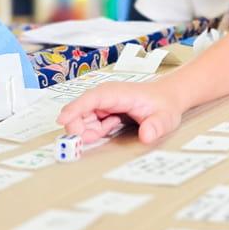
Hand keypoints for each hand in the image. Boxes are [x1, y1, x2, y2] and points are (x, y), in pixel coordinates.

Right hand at [57, 80, 181, 144]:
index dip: (75, 109)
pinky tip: (114, 126)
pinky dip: (96, 131)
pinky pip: (88, 124)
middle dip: (82, 130)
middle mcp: (106, 95)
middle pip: (79, 112)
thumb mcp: (165, 118)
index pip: (91, 99)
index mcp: (118, 93)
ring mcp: (102, 102)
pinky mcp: (101, 109)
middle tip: (101, 136)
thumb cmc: (164, 105)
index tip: (61, 121)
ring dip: (91, 131)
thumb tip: (146, 136)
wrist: (167, 97)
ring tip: (115, 126)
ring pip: (82, 121)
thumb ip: (156, 126)